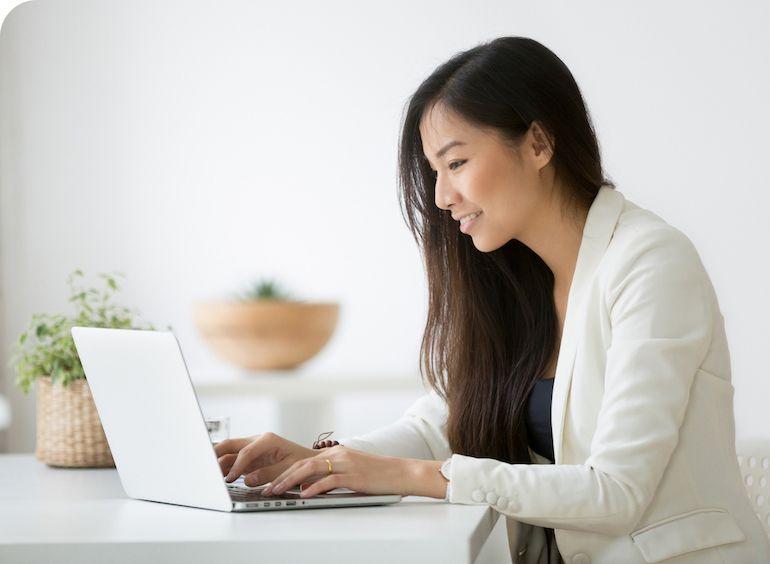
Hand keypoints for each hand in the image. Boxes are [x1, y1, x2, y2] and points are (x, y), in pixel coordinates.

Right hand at [213, 431, 316, 485]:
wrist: (308, 461)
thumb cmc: (301, 462)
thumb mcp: (287, 468)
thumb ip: (268, 474)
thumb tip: (248, 479)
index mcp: (267, 440)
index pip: (246, 452)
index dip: (236, 466)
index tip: (229, 479)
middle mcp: (257, 441)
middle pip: (230, 444)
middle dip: (215, 454)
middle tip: (204, 466)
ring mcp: (252, 448)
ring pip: (228, 452)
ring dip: (217, 462)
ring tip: (208, 474)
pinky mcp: (250, 457)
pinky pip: (233, 460)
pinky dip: (224, 467)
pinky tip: (217, 476)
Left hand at [262, 444, 409, 497]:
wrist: (400, 472)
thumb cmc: (377, 475)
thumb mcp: (350, 473)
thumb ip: (329, 477)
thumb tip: (307, 487)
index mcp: (336, 453)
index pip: (303, 461)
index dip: (284, 472)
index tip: (270, 483)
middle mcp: (338, 455)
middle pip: (302, 464)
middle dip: (281, 477)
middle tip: (267, 489)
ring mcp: (346, 464)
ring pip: (310, 469)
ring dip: (290, 481)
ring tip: (278, 491)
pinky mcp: (354, 476)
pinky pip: (329, 480)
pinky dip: (314, 488)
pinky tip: (304, 495)